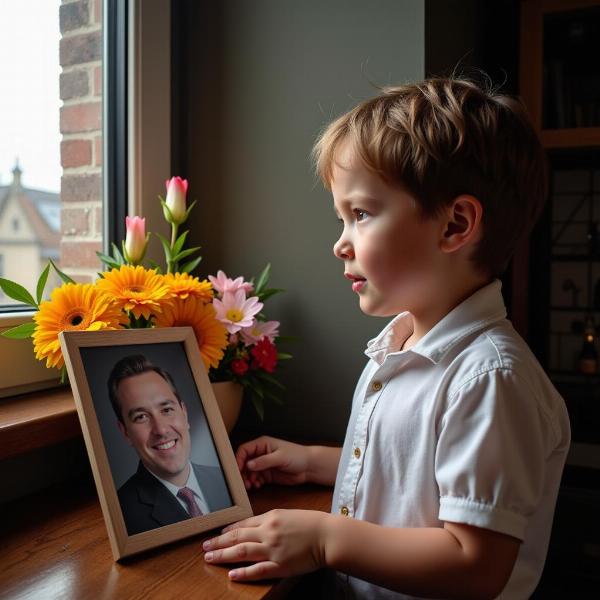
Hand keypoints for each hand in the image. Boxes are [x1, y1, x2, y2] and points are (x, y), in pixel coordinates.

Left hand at [203, 509, 328, 580]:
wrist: (328, 535)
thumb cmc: (311, 523)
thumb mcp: (288, 514)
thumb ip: (270, 520)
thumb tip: (254, 525)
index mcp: (270, 517)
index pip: (243, 524)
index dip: (227, 530)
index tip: (216, 534)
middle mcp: (268, 532)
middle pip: (237, 538)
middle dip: (218, 542)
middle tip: (204, 547)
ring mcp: (273, 549)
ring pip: (241, 552)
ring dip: (223, 555)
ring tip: (209, 558)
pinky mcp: (280, 565)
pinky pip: (257, 570)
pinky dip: (243, 573)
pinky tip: (231, 574)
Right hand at [235, 436, 309, 489]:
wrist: (309, 467)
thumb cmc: (297, 456)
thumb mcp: (280, 457)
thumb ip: (264, 461)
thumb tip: (248, 465)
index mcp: (262, 444)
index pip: (244, 450)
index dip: (239, 459)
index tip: (237, 471)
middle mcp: (261, 453)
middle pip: (244, 462)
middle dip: (242, 472)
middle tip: (243, 482)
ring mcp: (264, 464)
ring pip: (249, 472)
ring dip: (247, 479)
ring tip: (251, 486)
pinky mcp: (267, 474)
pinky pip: (256, 479)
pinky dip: (254, 483)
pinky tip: (257, 486)